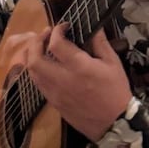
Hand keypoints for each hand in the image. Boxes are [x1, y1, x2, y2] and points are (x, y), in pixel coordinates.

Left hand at [25, 24, 131, 141]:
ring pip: (31, 73)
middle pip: (35, 58)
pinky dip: (36, 71)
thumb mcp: (113, 63)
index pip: (57, 44)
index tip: (63, 26)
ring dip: (32, 56)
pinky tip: (45, 66)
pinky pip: (37, 84)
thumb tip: (95, 28)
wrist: (113, 122)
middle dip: (36, 42)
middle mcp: (61, 79)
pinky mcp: (52, 102)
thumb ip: (101, 44)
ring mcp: (54, 92)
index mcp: (79, 66)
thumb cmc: (116, 90)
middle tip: (44, 34)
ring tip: (40, 47)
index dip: (56, 31)